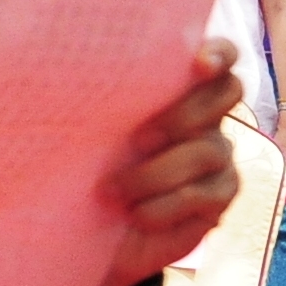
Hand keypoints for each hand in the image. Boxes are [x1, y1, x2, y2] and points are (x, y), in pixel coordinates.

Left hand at [97, 42, 245, 285]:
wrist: (87, 232)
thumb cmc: (80, 170)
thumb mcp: (82, 133)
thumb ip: (94, 100)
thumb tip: (58, 66)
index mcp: (173, 91)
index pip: (216, 57)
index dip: (218, 54)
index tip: (200, 63)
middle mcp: (204, 118)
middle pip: (227, 92)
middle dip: (183, 114)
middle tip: (138, 140)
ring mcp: (218, 156)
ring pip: (207, 149)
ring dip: (155, 172)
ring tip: (112, 190)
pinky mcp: (219, 196)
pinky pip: (202, 194)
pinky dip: (163, 204)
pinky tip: (135, 214)